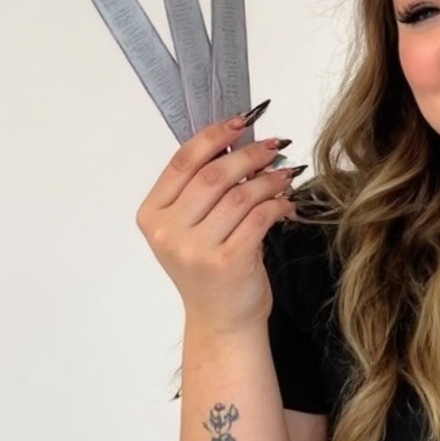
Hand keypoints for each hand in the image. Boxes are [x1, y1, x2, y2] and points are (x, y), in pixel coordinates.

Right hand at [134, 108, 301, 334]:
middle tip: (273, 146)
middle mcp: (168, 232)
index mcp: (152, 215)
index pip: (181, 162)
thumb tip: (238, 142)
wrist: (221, 320)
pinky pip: (259, 217)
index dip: (213, 136)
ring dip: (268, 179)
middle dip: (248, 154)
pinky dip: (278, 204)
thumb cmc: (209, 270)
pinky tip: (287, 203)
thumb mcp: (192, 227)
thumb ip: (203, 189)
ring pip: (239, 194)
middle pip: (213, 174)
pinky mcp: (228, 261)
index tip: (240, 120)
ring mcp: (196, 249)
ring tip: (285, 174)